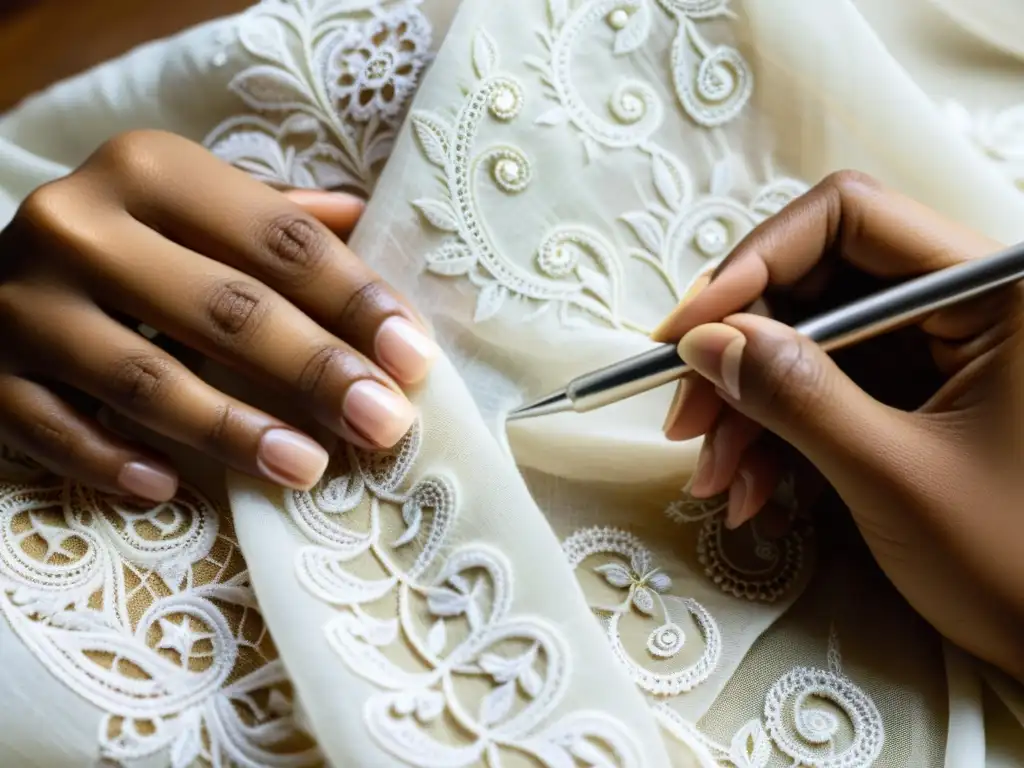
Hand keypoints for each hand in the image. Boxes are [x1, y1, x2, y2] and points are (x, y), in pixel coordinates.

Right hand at [0, 130, 436, 500]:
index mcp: (151, 169)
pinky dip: (115, 462)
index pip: (280, 240)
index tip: (411, 356)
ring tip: (307, 467)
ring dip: (235, 432)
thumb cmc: (129, 238)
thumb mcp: (194, 203)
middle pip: (225, 309)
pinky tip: (174, 487)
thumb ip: (275, 217)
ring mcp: (22, 301)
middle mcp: (78, 224)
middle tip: (382, 423)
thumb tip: (368, 221)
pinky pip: (54, 430)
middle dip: (315, 372)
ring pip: (145, 379)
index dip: (355, 300)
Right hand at [656, 171, 1023, 681]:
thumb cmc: (1018, 567)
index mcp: (996, 290)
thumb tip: (706, 342)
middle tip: (685, 419)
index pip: (850, 217)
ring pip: (804, 341)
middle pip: (813, 282)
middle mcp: (962, 302)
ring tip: (718, 481)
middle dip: (738, 353)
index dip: (755, 262)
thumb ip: (798, 397)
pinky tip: (754, 493)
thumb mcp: (896, 479)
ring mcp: (932, 349)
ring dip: (747, 408)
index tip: (691, 332)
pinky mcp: (908, 392)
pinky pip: (819, 389)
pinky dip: (774, 436)